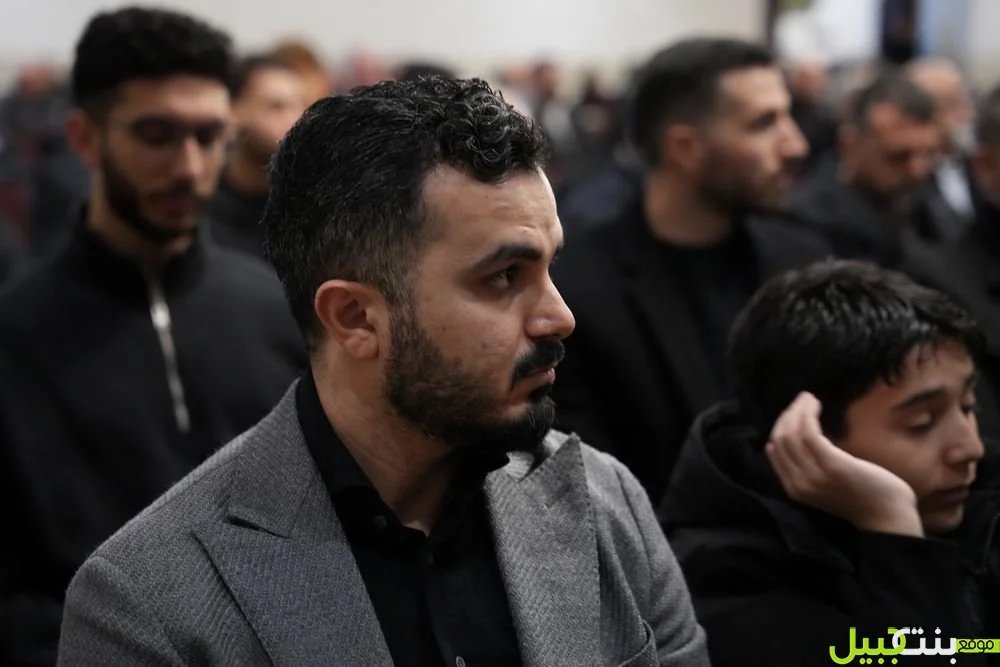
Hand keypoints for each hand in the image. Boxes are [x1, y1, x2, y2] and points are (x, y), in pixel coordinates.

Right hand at [765, 392, 922, 536]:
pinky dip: (809, 414)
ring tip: (808, 398)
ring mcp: (814, 475)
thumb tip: (788, 439)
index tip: (793, 411)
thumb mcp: (824, 485)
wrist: (888, 515)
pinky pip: (809, 433)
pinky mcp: (832, 464)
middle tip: (802, 399)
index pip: (775, 449)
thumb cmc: (862, 496)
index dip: (780, 425)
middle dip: (788, 414)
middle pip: (780, 439)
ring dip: (798, 410)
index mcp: (794, 489)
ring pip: (792, 433)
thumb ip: (806, 467)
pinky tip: (816, 404)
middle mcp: (798, 483)